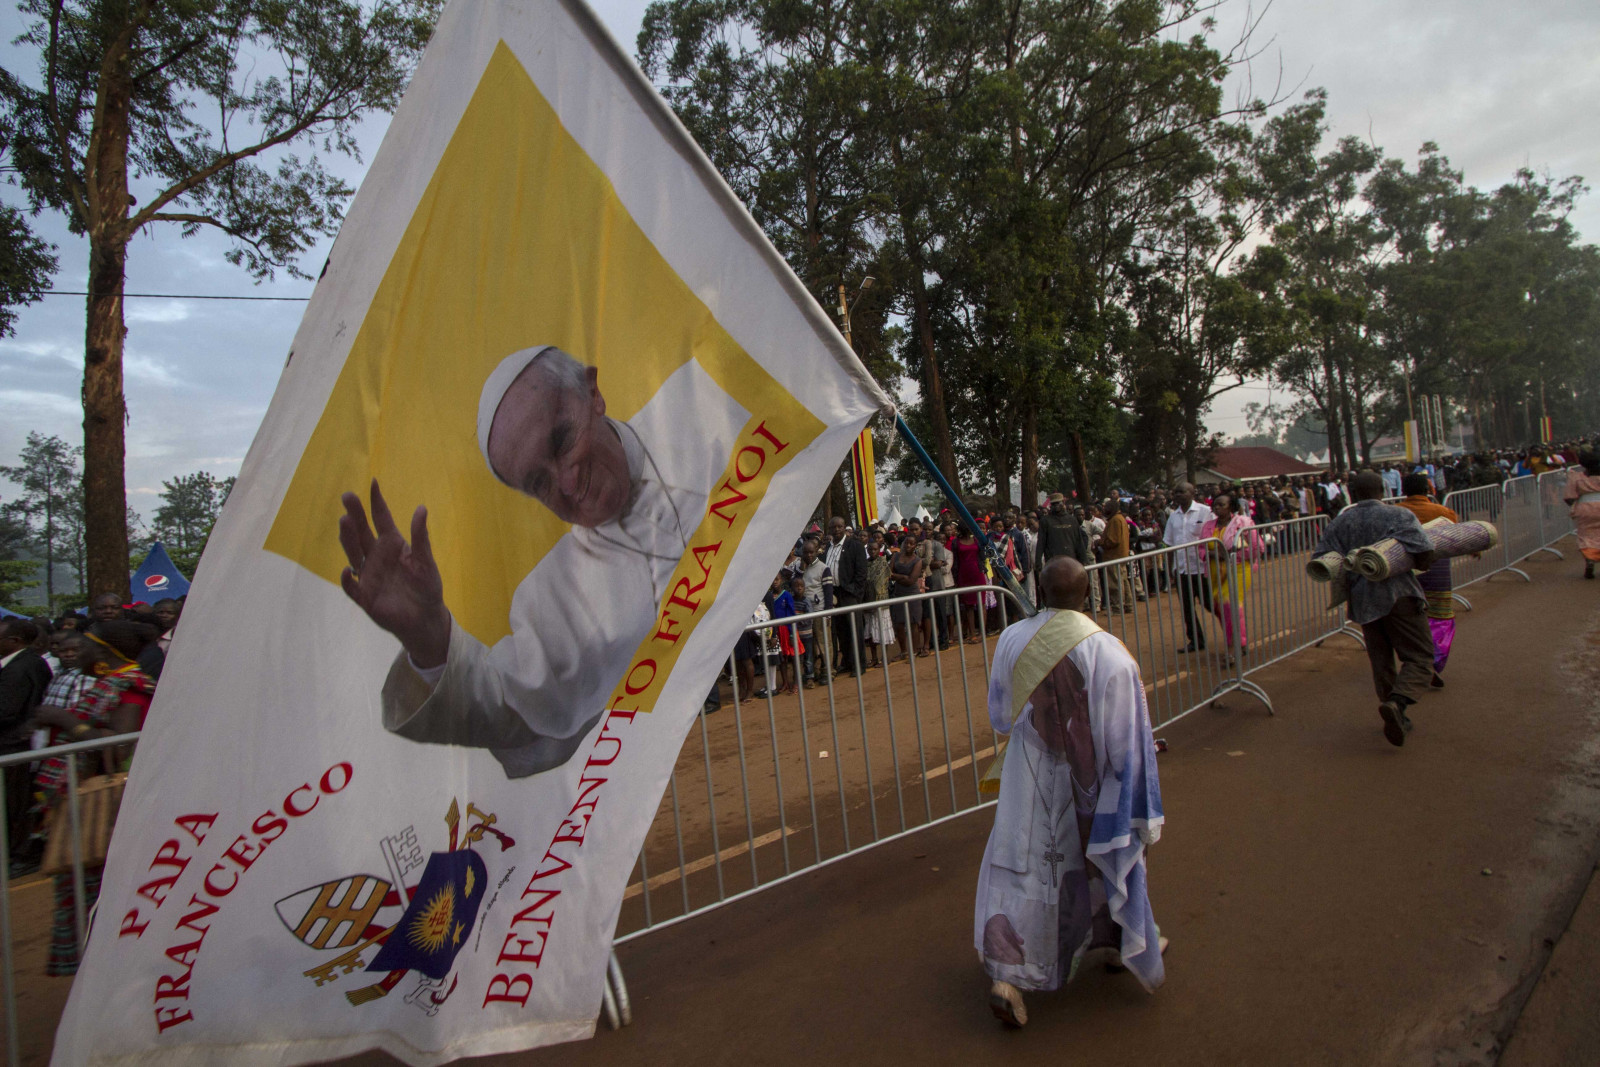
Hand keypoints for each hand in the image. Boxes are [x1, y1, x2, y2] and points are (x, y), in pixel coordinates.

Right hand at [339, 479, 451, 668]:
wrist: (425, 618)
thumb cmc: (427, 587)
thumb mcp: (426, 561)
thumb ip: (421, 537)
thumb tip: (421, 508)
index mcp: (392, 545)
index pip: (381, 519)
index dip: (376, 502)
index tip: (373, 482)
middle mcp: (376, 556)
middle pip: (361, 532)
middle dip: (354, 515)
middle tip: (347, 497)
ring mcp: (368, 575)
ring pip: (353, 553)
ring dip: (348, 539)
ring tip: (345, 521)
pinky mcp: (365, 596)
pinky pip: (351, 587)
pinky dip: (347, 579)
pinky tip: (347, 570)